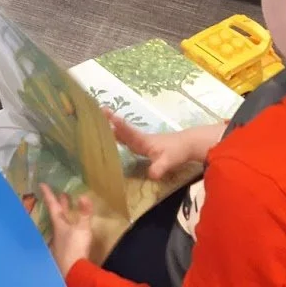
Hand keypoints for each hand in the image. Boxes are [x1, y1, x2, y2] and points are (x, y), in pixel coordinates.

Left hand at [39, 184, 93, 276]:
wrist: (73, 270)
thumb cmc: (75, 247)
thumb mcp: (82, 228)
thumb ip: (84, 213)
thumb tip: (83, 195)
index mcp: (59, 224)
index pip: (53, 206)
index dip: (48, 194)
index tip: (42, 184)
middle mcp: (57, 232)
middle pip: (57, 215)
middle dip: (60, 204)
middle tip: (62, 193)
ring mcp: (60, 242)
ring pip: (61, 225)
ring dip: (64, 215)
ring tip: (67, 209)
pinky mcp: (65, 251)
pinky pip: (65, 234)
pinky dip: (68, 228)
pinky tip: (71, 230)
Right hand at [108, 112, 223, 179]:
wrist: (188, 144)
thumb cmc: (177, 151)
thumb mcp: (168, 161)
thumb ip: (159, 167)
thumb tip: (151, 175)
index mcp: (143, 141)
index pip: (128, 131)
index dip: (118, 125)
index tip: (107, 115)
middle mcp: (139, 138)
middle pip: (122, 129)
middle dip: (110, 121)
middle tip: (97, 111)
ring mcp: (142, 141)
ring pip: (124, 133)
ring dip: (113, 128)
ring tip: (98, 122)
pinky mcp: (144, 145)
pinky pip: (128, 139)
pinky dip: (119, 135)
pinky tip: (113, 138)